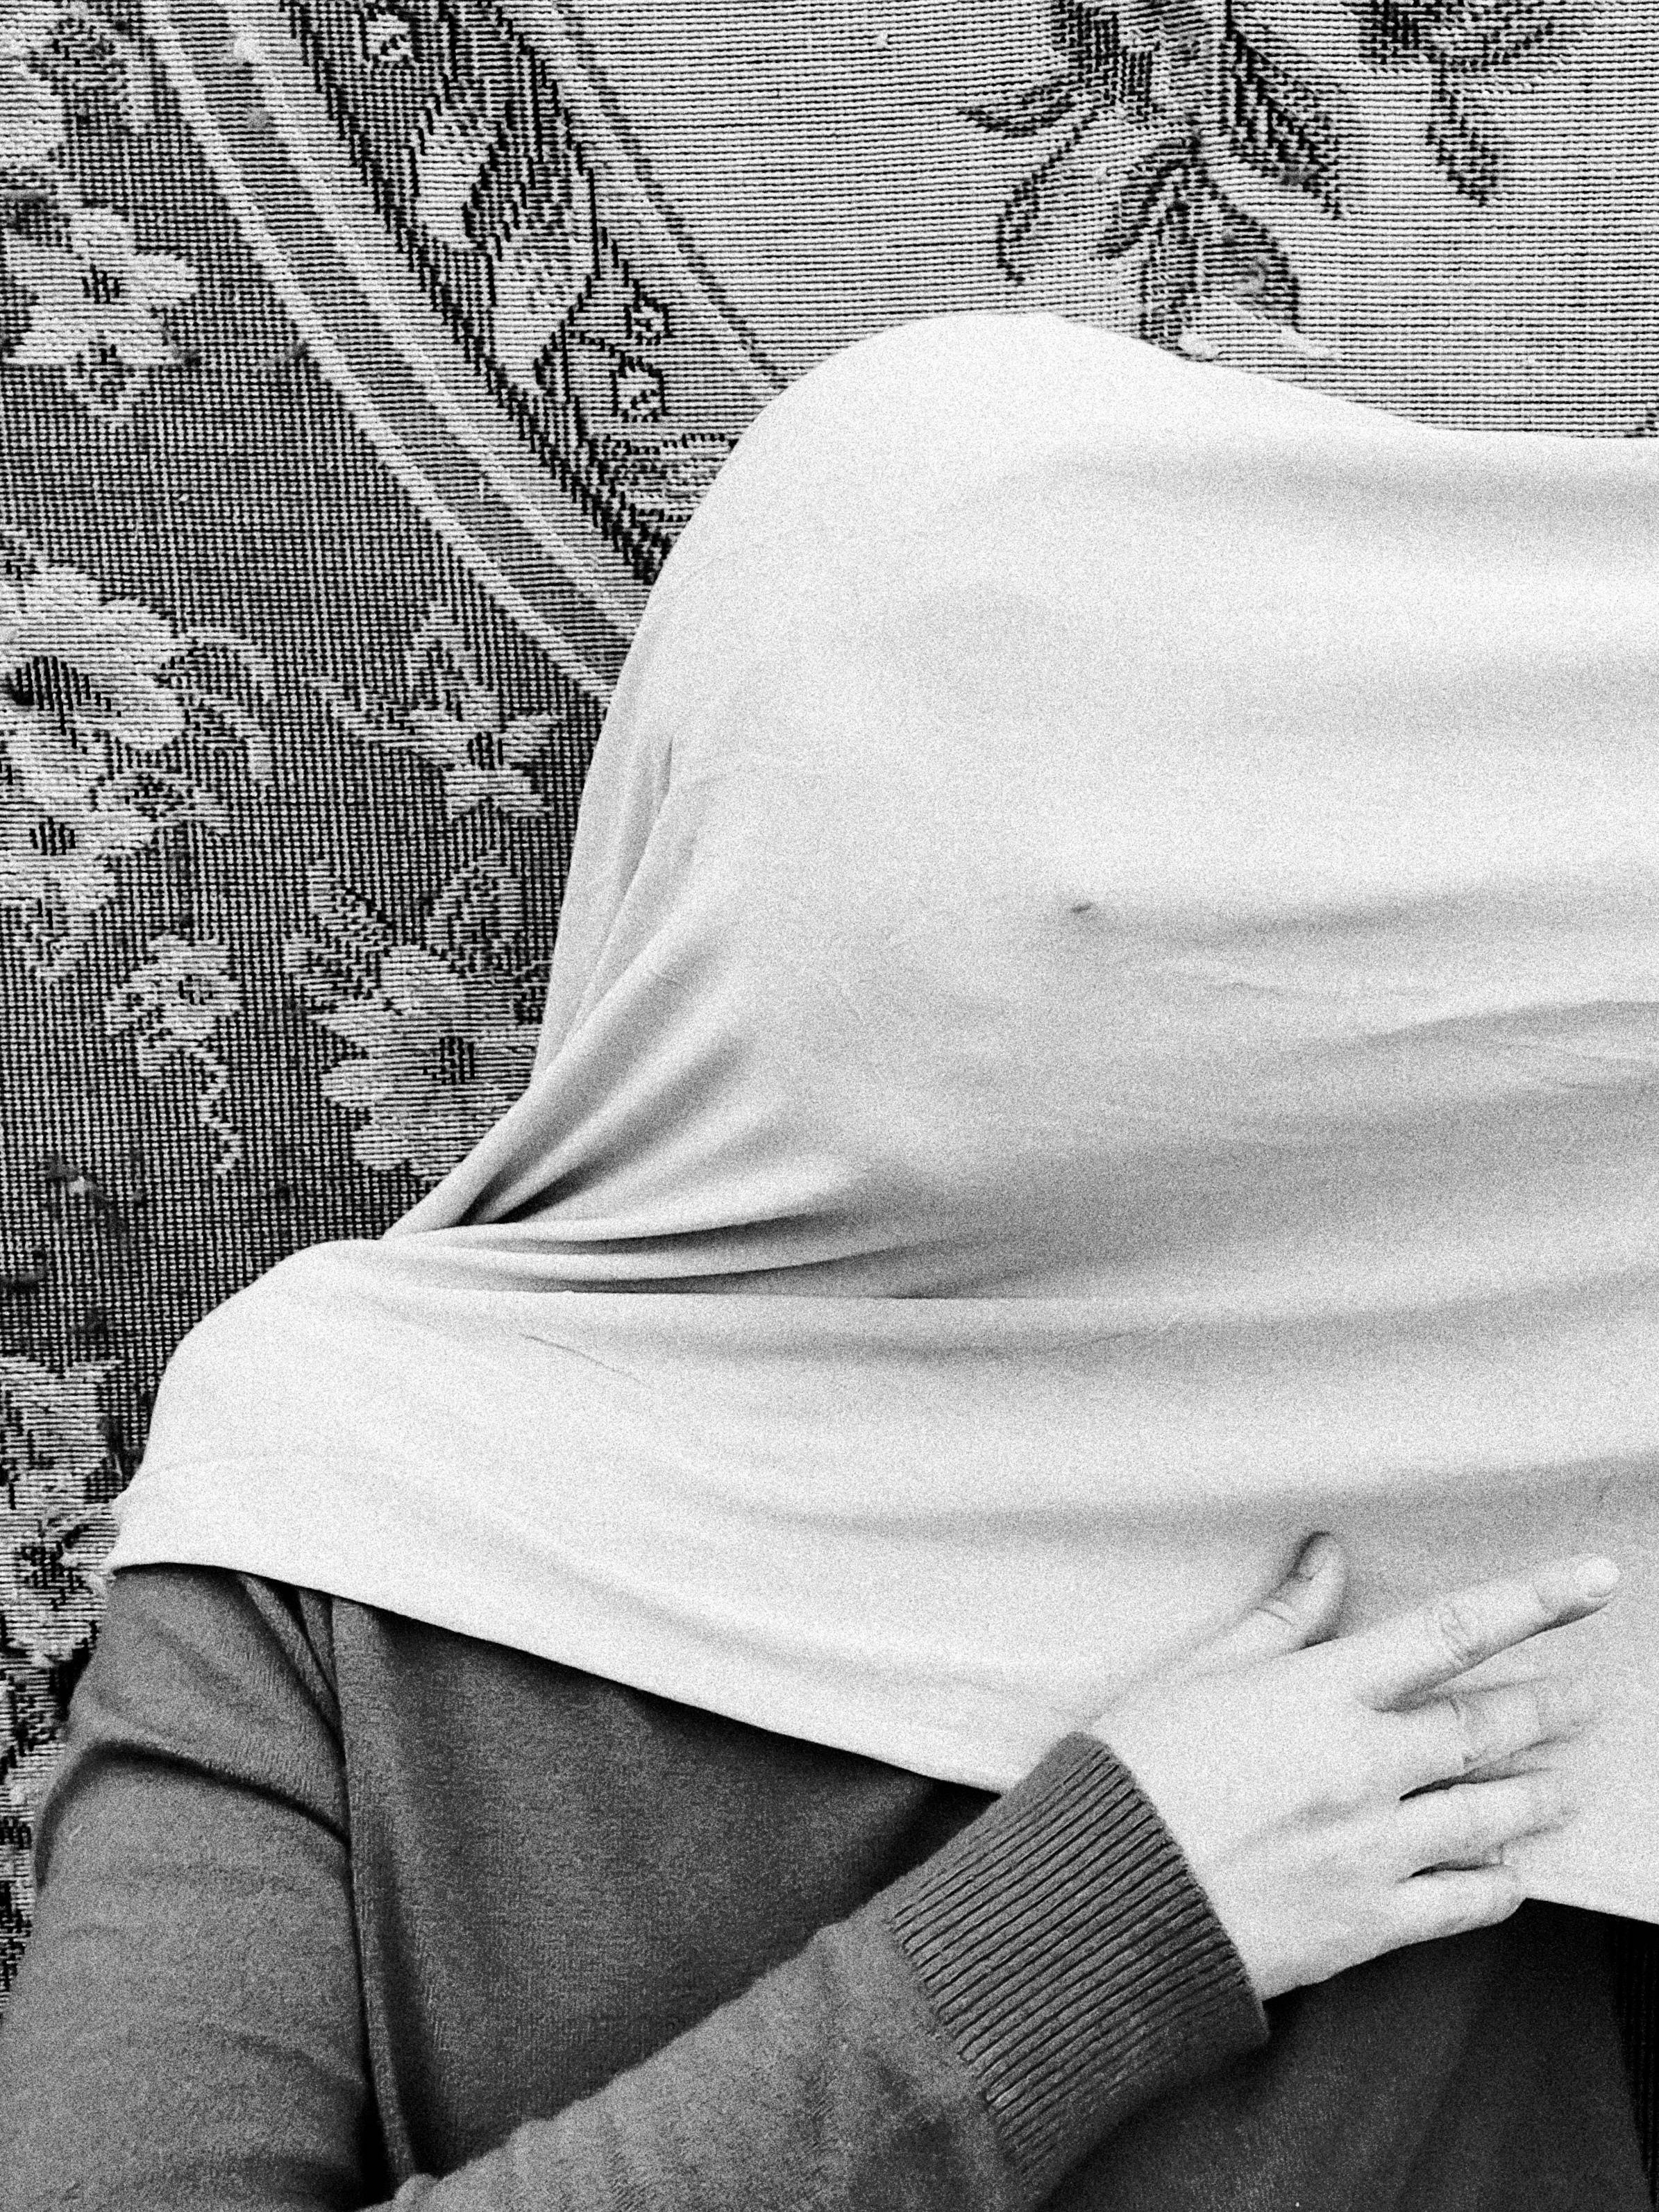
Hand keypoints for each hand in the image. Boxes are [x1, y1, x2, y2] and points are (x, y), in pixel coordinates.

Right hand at [1089, 1537, 1614, 2000]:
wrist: (1101, 1899)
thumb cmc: (1133, 1770)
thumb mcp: (1197, 1673)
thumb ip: (1279, 1620)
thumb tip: (1329, 1555)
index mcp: (1321, 1695)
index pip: (1450, 1633)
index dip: (1532, 1602)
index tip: (1595, 1581)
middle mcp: (1363, 1767)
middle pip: (1486, 1727)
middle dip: (1548, 1706)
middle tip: (1589, 1698)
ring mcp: (1373, 1849)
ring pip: (1490, 1814)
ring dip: (1539, 1794)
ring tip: (1568, 1786)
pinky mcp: (1367, 1924)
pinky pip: (1462, 1903)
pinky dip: (1498, 1885)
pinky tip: (1512, 1875)